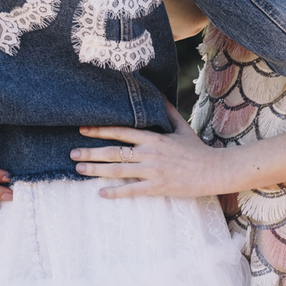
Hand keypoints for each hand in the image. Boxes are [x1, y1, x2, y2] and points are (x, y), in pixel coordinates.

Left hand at [71, 100, 226, 198]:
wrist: (213, 170)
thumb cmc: (196, 149)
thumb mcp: (181, 127)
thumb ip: (167, 111)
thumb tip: (157, 92)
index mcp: (153, 138)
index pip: (121, 131)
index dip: (101, 130)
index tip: (83, 129)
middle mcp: (150, 153)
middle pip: (114, 152)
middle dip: (91, 152)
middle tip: (72, 153)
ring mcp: (153, 171)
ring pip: (119, 171)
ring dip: (96, 170)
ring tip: (78, 169)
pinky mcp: (157, 187)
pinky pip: (132, 190)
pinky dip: (115, 192)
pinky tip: (101, 193)